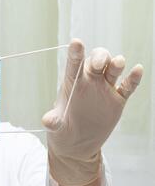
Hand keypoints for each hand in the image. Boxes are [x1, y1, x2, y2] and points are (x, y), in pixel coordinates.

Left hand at [43, 39, 142, 185]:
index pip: (74, 63)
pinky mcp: (117, 100)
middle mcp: (89, 80)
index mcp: (72, 82)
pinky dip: (133, 78)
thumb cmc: (62, 127)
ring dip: (116, 64)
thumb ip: (53, 120)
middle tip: (98, 65)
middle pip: (97, 60)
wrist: (76, 142)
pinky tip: (137, 70)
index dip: (76, 52)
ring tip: (117, 63)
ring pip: (113, 69)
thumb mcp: (55, 125)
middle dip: (99, 58)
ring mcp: (104, 88)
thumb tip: (48, 121)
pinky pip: (127, 86)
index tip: (76, 42)